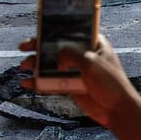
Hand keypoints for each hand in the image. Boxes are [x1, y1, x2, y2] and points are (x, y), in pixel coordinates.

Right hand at [19, 34, 140, 128]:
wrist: (117, 110)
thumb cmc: (110, 83)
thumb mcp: (90, 62)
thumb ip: (71, 54)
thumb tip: (54, 52)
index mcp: (93, 43)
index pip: (70, 32)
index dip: (54, 30)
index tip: (38, 30)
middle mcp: (83, 54)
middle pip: (57, 47)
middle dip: (39, 47)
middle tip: (23, 47)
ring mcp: (76, 70)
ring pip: (51, 64)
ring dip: (37, 64)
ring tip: (23, 66)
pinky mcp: (71, 85)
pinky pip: (52, 81)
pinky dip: (39, 81)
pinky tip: (27, 82)